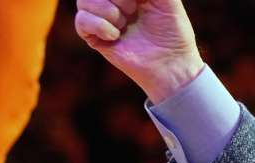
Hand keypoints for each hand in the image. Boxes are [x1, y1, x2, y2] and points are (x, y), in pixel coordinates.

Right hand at [74, 0, 203, 102]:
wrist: (171, 64)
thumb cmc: (173, 32)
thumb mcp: (167, 0)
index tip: (137, 2)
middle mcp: (112, 1)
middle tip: (133, 10)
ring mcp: (102, 18)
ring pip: (84, 1)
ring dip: (108, 11)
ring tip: (125, 24)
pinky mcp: (95, 37)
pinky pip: (81, 20)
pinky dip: (99, 25)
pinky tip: (115, 35)